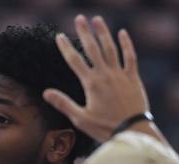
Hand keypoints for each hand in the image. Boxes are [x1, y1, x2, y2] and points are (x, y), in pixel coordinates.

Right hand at [43, 15, 149, 141]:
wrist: (132, 130)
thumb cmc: (104, 127)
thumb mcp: (80, 118)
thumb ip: (63, 103)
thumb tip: (45, 92)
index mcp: (91, 84)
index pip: (75, 61)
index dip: (66, 47)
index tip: (59, 36)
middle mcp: (105, 75)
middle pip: (93, 49)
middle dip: (85, 32)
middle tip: (79, 18)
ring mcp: (120, 75)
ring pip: (111, 49)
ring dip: (103, 33)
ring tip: (97, 20)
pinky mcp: (133, 78)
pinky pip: (130, 57)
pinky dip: (126, 44)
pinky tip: (122, 33)